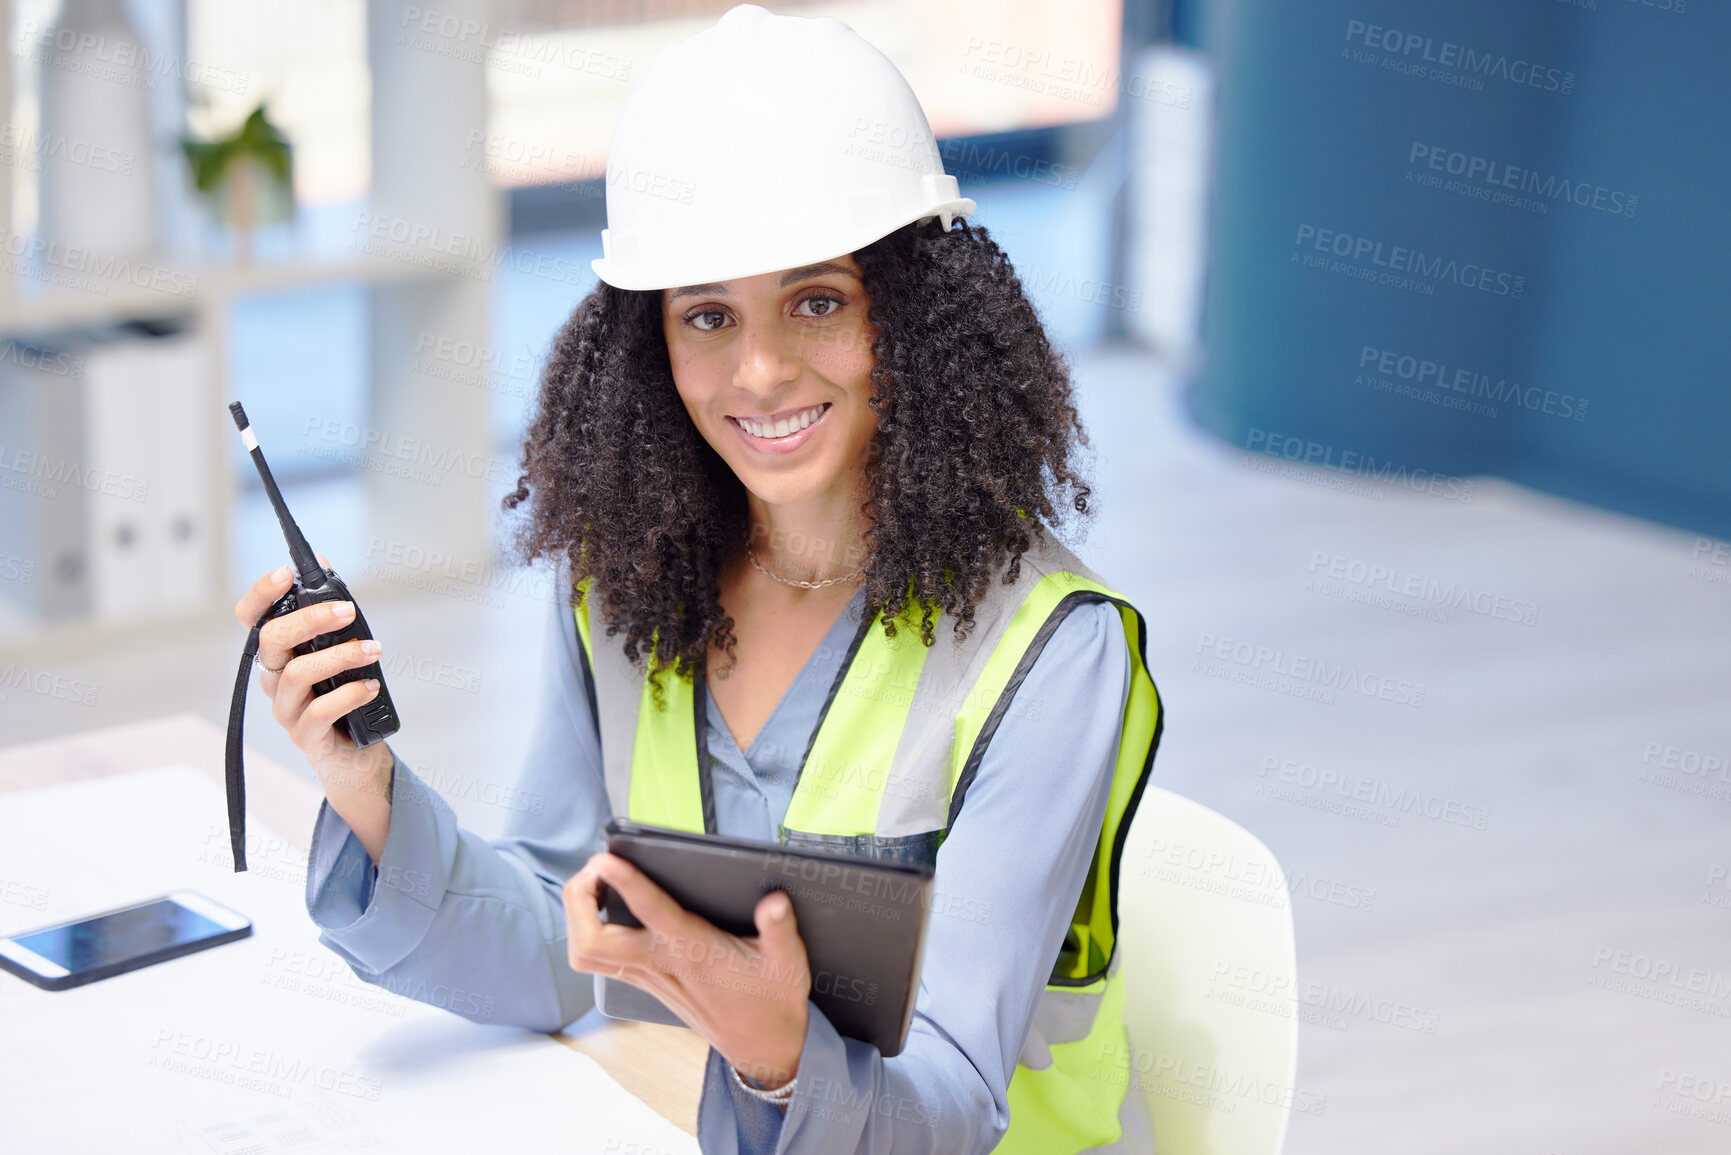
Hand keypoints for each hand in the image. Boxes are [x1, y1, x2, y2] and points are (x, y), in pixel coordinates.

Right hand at [233, 557, 392, 860]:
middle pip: (271, 640)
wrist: (354, 753)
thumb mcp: (337, 650)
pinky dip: (350, 694)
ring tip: (374, 650)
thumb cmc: (343, 693)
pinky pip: (321, 711)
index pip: (251, 619)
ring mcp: (286, 708)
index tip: (285, 574)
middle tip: (347, 610)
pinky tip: (371, 686)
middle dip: (309, 619)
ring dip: (341, 656)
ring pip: (297, 674)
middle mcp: (274, 679)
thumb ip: (329, 614)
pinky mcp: (306, 735)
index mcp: (278, 654)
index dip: (260, 595)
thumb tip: (322, 563)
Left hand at [563, 853, 810, 1089]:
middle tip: (594, 868)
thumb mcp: (788, 963)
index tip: (606, 860)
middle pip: (591, 941)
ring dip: (577, 915)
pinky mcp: (645, 982)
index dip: (625, 883)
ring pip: (586, 953)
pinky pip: (598, 959)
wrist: (763, 1047)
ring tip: (593, 882)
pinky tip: (605, 906)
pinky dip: (588, 929)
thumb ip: (780, 930)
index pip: (650, 912)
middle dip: (579, 900)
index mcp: (694, 951)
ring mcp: (648, 977)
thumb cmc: (773, 1000)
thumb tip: (775, 901)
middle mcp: (662, 965)